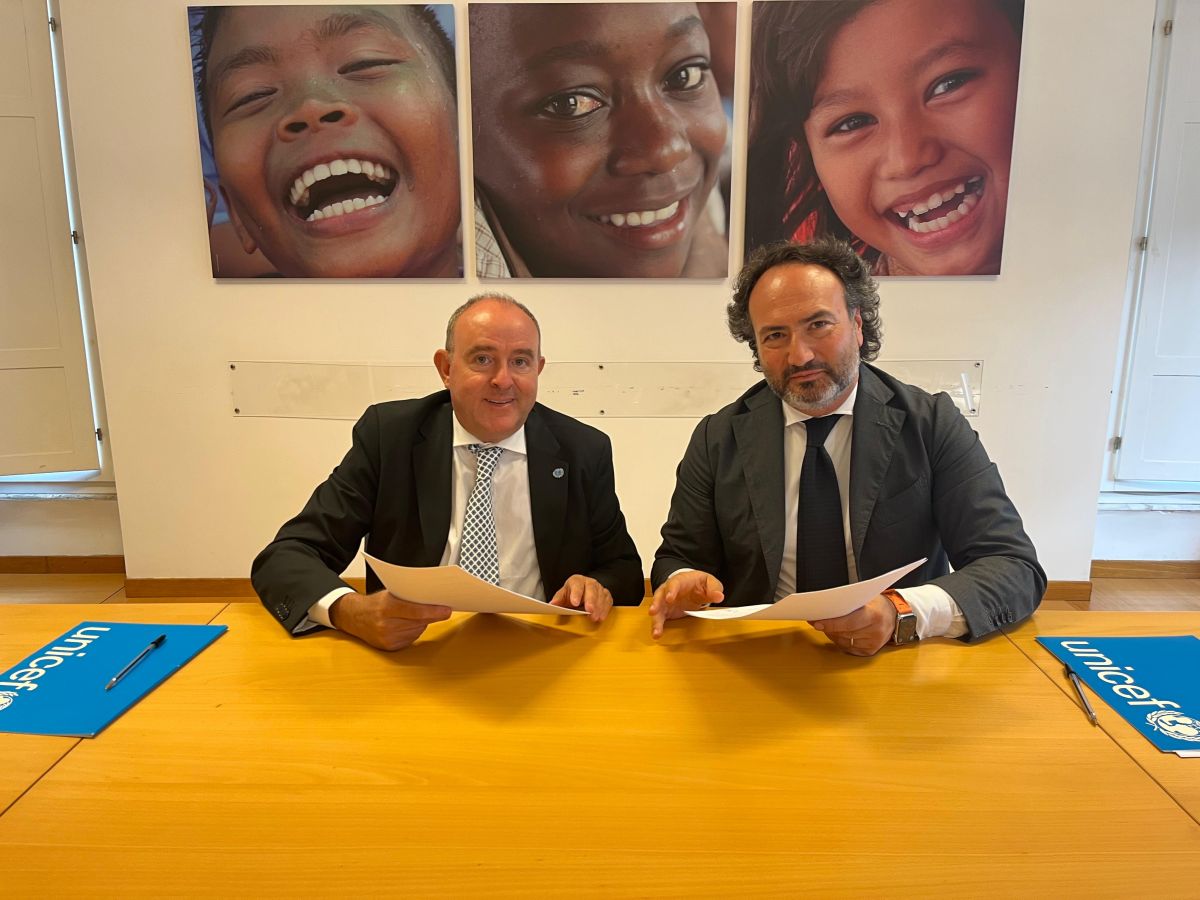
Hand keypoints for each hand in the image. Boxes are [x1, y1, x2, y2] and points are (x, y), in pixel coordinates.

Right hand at [330, 590, 451, 651]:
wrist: (354, 617)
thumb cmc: (375, 603)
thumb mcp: (389, 594)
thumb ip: (409, 597)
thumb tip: (433, 599)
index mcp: (386, 608)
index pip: (416, 611)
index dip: (434, 611)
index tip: (447, 610)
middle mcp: (386, 625)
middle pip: (419, 622)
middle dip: (432, 616)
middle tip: (442, 610)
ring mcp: (387, 638)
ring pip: (417, 631)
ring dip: (422, 624)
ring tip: (414, 616)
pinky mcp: (389, 647)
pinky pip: (411, 639)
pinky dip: (414, 631)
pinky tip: (407, 625)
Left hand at [549, 575, 613, 621]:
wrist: (583, 592)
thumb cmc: (572, 594)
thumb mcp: (563, 595)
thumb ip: (558, 599)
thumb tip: (552, 604)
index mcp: (577, 580)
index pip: (577, 585)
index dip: (576, 593)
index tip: (574, 603)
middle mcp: (589, 582)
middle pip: (591, 589)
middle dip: (591, 601)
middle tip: (589, 611)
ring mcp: (599, 588)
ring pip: (601, 595)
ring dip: (598, 607)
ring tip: (595, 618)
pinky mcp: (606, 595)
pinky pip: (608, 601)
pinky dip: (605, 609)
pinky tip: (601, 617)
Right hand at [649, 571, 724, 638]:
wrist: (692, 585)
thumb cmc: (699, 583)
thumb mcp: (709, 582)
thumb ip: (714, 588)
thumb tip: (719, 596)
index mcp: (680, 581)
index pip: (673, 584)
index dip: (671, 590)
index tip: (669, 598)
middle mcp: (668, 590)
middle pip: (660, 595)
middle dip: (656, 604)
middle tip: (653, 612)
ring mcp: (665, 601)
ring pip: (657, 609)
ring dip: (655, 619)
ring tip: (655, 630)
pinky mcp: (665, 611)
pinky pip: (660, 618)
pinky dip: (657, 626)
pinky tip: (657, 635)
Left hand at [808, 594, 897, 656]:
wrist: (894, 615)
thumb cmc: (877, 604)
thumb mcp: (865, 597)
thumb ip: (848, 602)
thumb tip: (825, 606)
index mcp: (875, 615)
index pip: (848, 622)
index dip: (831, 623)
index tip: (817, 622)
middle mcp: (876, 631)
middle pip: (844, 633)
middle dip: (828, 627)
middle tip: (817, 621)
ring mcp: (873, 643)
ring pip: (843, 641)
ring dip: (833, 634)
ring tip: (830, 625)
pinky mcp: (870, 651)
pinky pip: (847, 648)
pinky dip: (840, 640)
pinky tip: (839, 633)